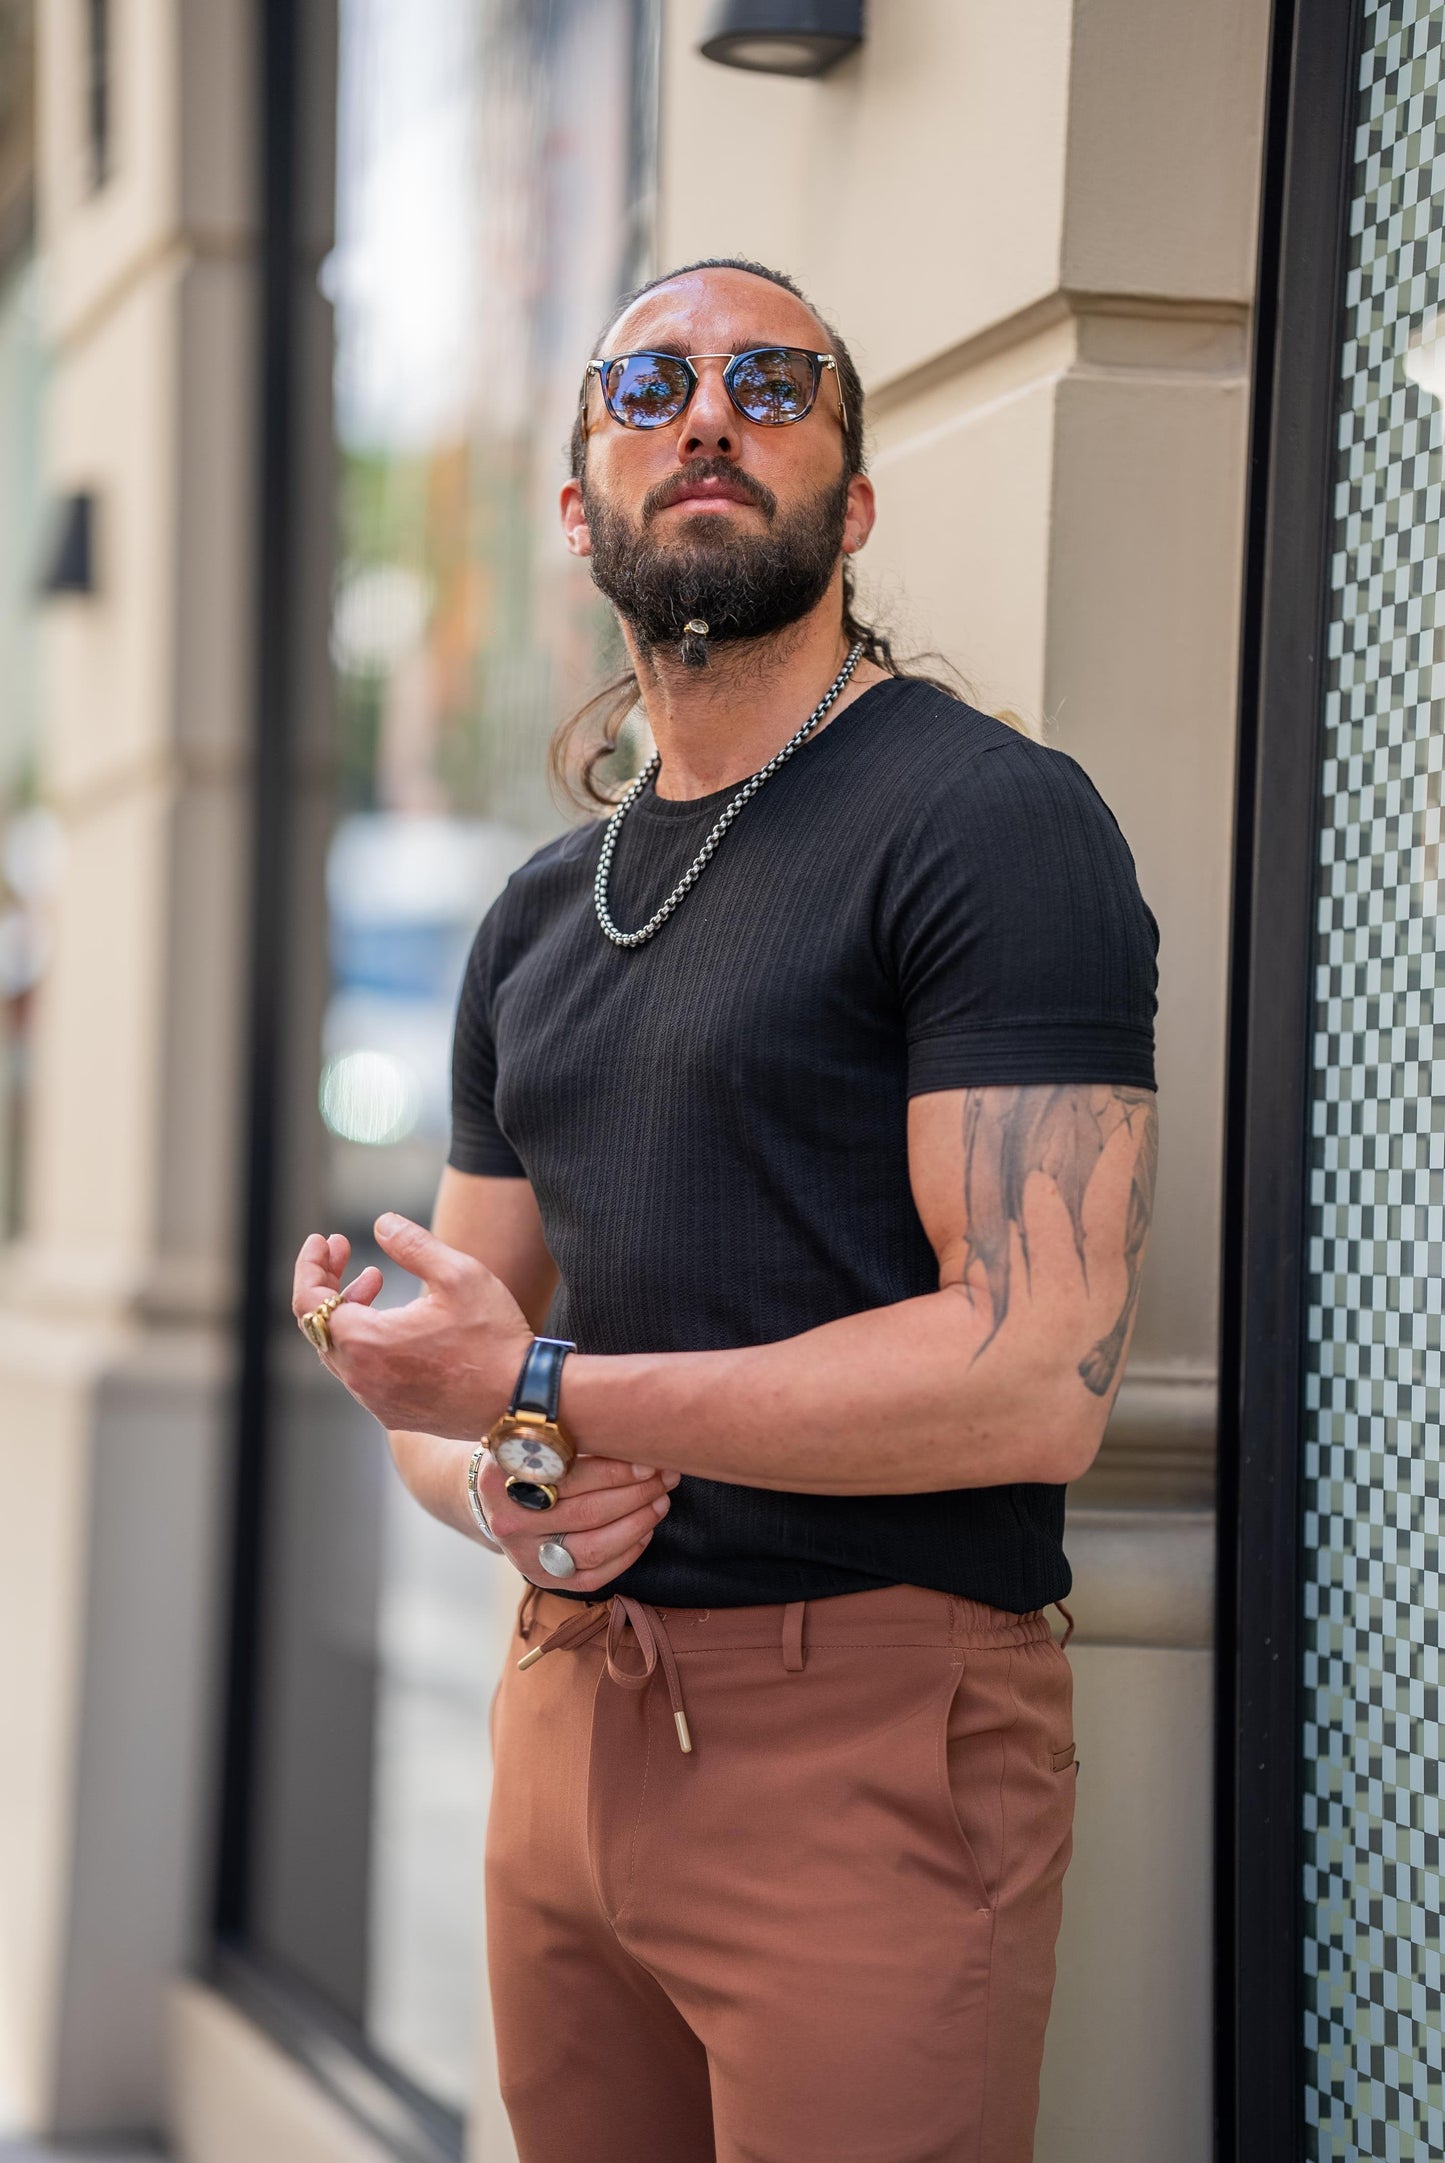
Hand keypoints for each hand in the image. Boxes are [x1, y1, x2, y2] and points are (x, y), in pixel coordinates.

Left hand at [291, 1214, 532, 1438]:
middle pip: (319, 1325)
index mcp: (367, 1343)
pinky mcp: (394, 1414)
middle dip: (328, 1283)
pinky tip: (395, 1322)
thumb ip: (413, 1245)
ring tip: (376, 1280)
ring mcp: (376, 1401)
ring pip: (340, 1350)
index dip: (309, 1266)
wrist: (522, 1400)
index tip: (322, 1240)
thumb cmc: (493, 1338)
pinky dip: (365, 1341)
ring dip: (349, 1311)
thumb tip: (382, 1224)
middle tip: (345, 1251)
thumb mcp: (458, 1275)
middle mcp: (362, 1378)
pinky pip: (362, 1372)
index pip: (308, 1302)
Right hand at [475, 1449, 679, 1594]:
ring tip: (661, 1501)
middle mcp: (509, 1521)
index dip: (615, 1471)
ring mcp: (524, 1555)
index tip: (649, 1462)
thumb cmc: (528, 1457)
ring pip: (593, 1548)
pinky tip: (645, 1530)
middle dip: (636, 1494)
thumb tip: (637, 1435)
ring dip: (637, 1524)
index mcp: (504, 1478)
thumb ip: (574, 1434)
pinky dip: (626, 1554)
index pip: (569, 1477)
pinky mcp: (542, 1578)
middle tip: (666, 1477)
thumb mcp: (537, 1438)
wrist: (497, 1498)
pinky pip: (593, 1575)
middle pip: (587, 1513)